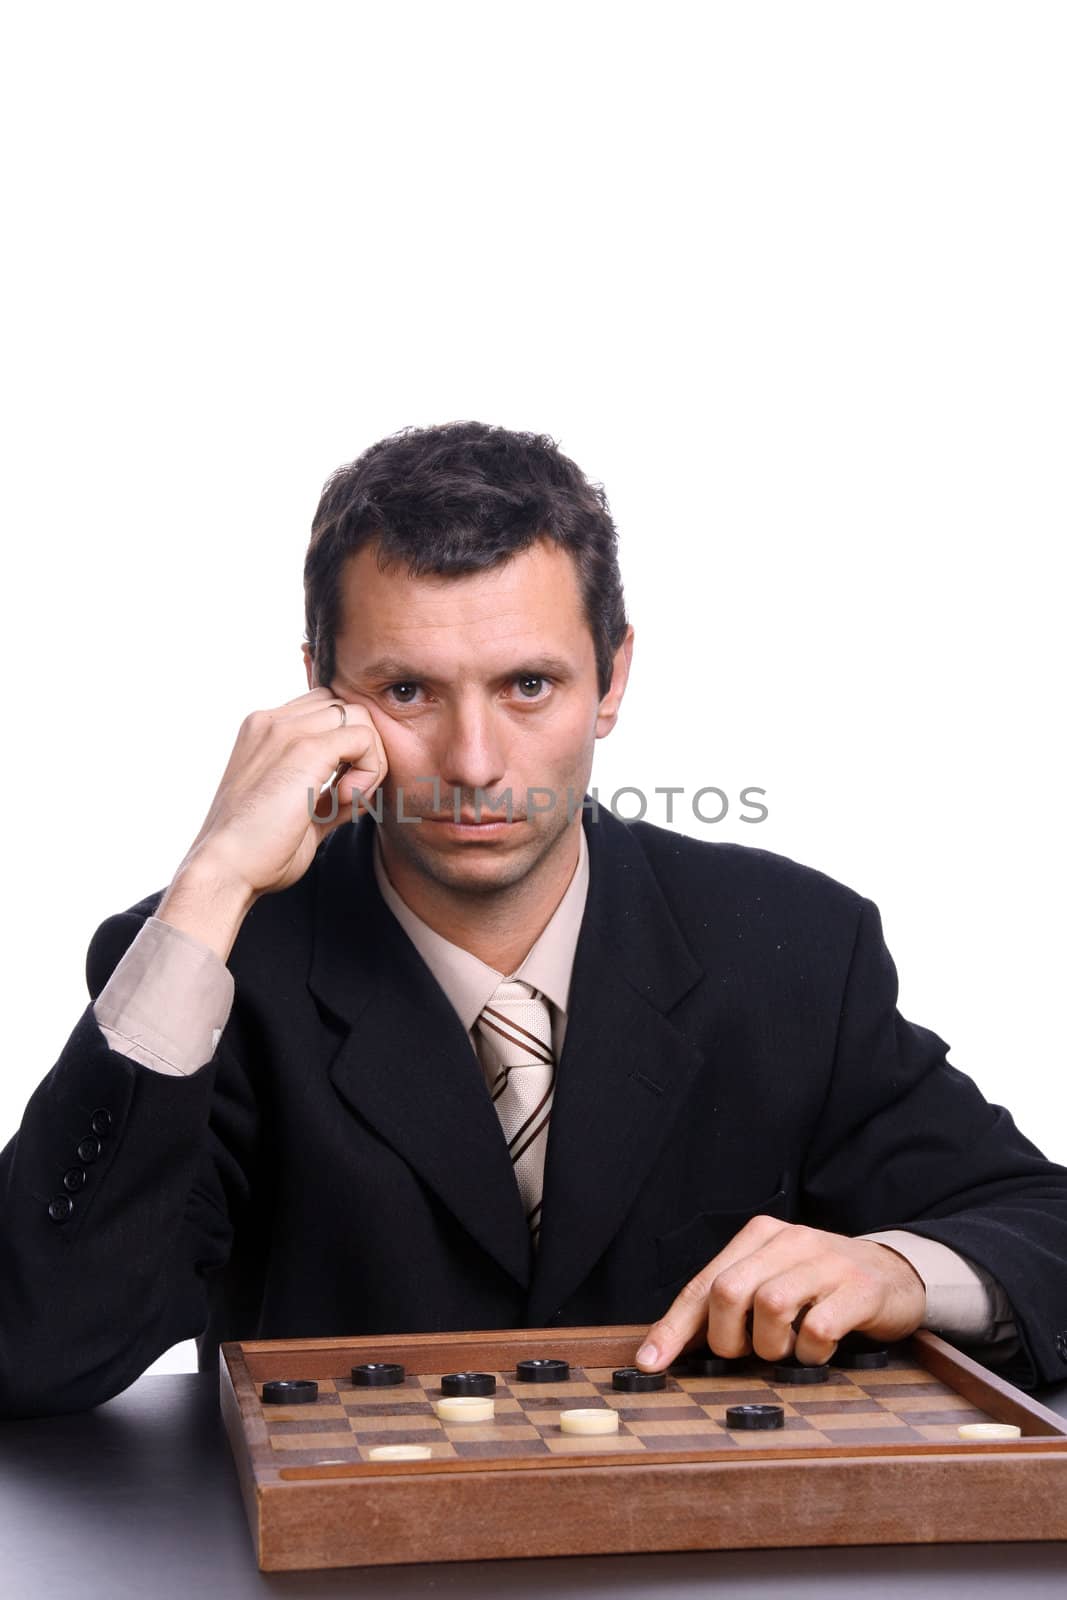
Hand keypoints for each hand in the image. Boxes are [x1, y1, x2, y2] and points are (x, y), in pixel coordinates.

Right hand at [156, 688, 387, 960]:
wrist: (225, 869)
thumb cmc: (256, 852)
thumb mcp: (296, 812)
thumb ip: (326, 793)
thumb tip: (361, 791)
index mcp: (263, 731)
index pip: (324, 708)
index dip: (346, 745)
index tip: (340, 789)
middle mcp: (271, 721)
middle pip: (346, 706)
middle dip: (362, 749)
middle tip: (349, 796)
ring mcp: (286, 730)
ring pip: (360, 716)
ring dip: (369, 760)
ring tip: (347, 800)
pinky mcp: (305, 748)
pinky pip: (365, 737)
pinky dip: (370, 770)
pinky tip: (347, 801)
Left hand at [635, 1216, 925, 1370]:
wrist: (895, 1273)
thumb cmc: (821, 1286)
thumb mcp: (773, 1281)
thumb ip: (731, 1304)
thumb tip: (671, 1344)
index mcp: (759, 1237)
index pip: (703, 1284)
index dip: (673, 1328)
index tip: (650, 1364)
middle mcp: (789, 1241)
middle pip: (728, 1292)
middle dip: (728, 1339)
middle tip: (748, 1354)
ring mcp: (826, 1262)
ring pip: (770, 1307)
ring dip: (772, 1346)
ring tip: (789, 1348)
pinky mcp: (859, 1289)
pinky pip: (818, 1328)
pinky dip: (811, 1352)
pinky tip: (819, 1349)